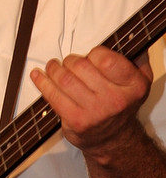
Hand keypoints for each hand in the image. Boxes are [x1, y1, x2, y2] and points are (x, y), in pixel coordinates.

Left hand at [30, 47, 151, 157]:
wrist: (114, 140)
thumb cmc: (121, 105)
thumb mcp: (139, 82)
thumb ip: (137, 58)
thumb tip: (131, 38)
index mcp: (134, 86)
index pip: (106, 58)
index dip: (94, 53)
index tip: (91, 56)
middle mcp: (116, 100)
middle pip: (81, 66)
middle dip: (70, 60)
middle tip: (68, 62)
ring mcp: (95, 112)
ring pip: (65, 78)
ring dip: (54, 68)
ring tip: (53, 67)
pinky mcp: (76, 121)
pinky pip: (53, 95)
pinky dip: (42, 82)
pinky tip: (38, 75)